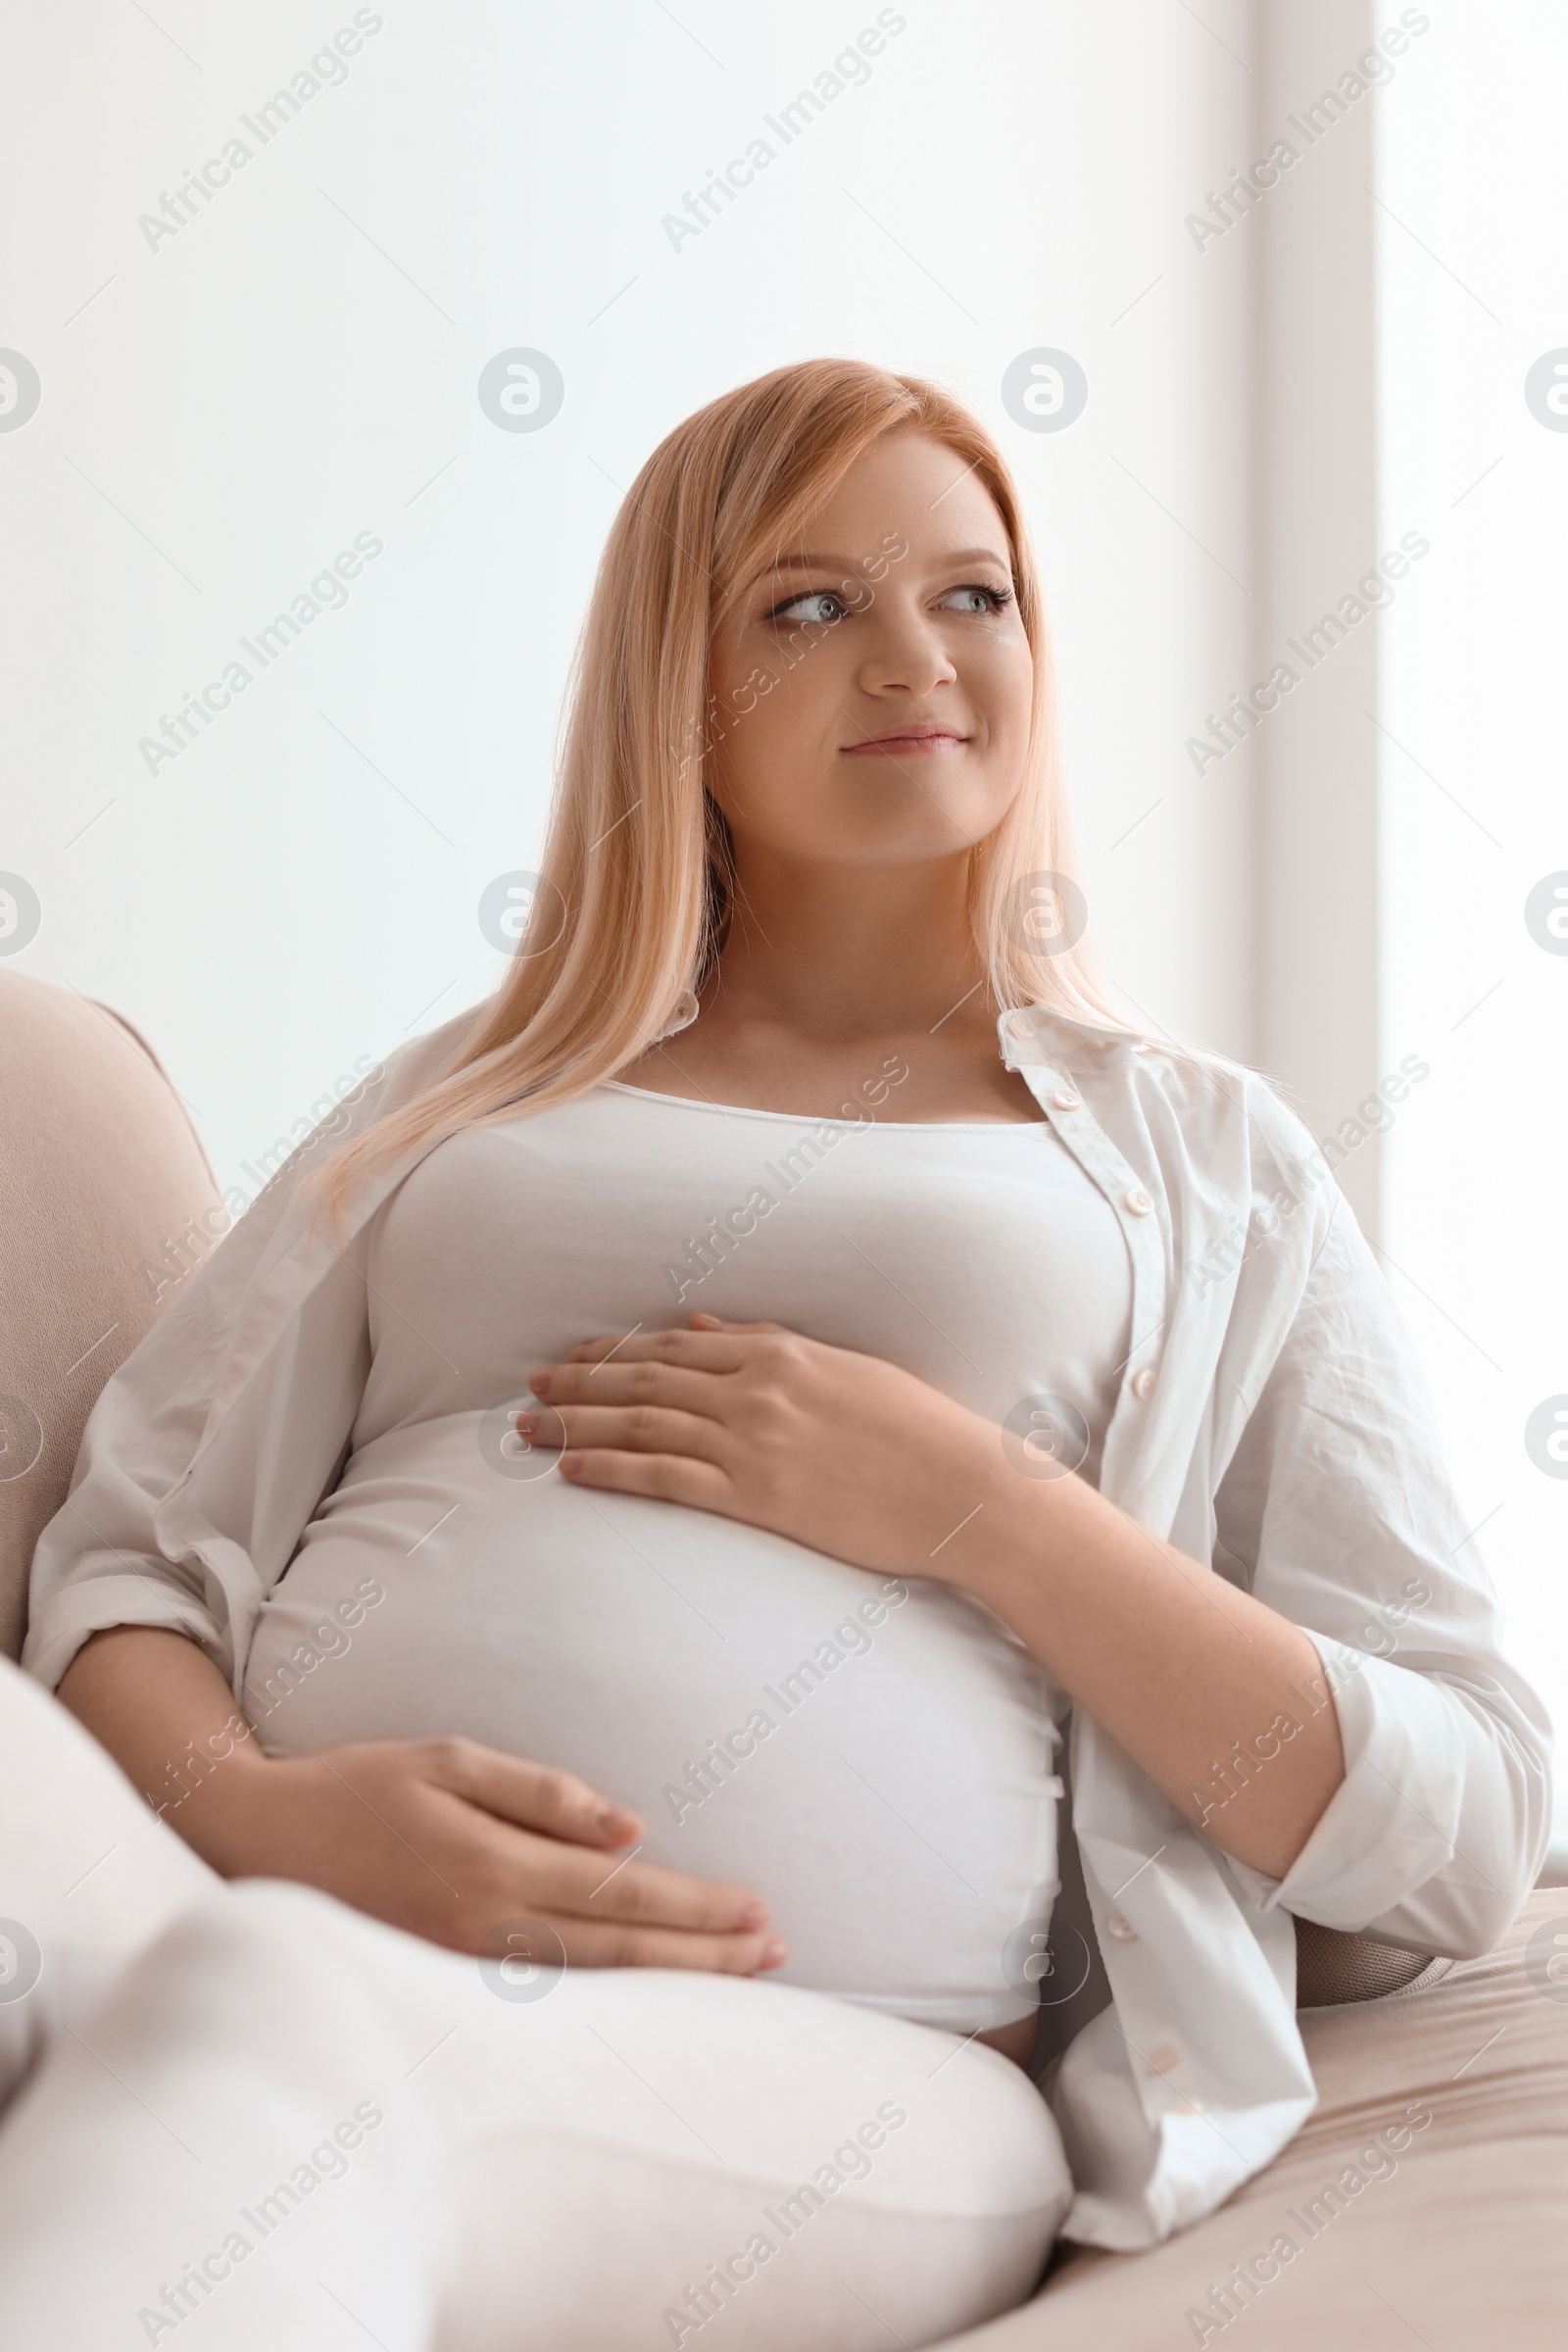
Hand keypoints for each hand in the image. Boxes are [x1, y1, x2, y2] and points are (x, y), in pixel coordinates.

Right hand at [208, 1734, 786, 1974]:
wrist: (252, 1843)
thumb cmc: (356, 1787)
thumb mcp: (447, 1760)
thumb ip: (541, 1793)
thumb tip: (631, 1829)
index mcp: (490, 1866)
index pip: (621, 1898)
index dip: (696, 1909)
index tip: (759, 1913)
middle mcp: (482, 1931)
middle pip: (619, 1955)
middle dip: (705, 1957)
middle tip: (777, 1952)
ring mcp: (461, 1973)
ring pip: (589, 1990)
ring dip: (670, 1984)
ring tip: (741, 1976)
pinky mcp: (443, 1990)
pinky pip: (545, 2004)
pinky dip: (610, 2002)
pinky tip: (651, 1997)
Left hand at [523, 1314, 1007, 1583]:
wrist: (964, 1490)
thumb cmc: (916, 1431)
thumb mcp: (843, 1367)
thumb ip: (767, 1343)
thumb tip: (698, 1321)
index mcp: (778, 1353)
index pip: (673, 1346)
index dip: (613, 1352)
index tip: (573, 1357)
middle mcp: (756, 1390)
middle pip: (644, 1381)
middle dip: (579, 1383)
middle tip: (529, 1388)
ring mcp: (753, 1442)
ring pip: (642, 1425)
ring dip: (577, 1423)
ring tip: (530, 1427)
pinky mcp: (757, 1495)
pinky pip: (664, 1478)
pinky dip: (610, 1471)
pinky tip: (570, 1470)